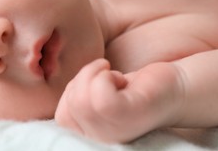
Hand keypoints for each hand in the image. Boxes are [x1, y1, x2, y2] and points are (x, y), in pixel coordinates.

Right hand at [55, 59, 182, 142]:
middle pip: (69, 107)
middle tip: (107, 77)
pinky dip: (107, 75)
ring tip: (114, 77)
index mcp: (91, 138)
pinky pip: (100, 95)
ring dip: (95, 73)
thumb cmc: (130, 90)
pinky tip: (122, 80)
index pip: (61, 118)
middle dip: (83, 78)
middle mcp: (101, 143)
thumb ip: (75, 98)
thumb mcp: (94, 95)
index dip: (73, 91)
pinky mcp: (128, 117)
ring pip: (81, 99)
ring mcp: (115, 134)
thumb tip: (46, 82)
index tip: (95, 83)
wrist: (172, 87)